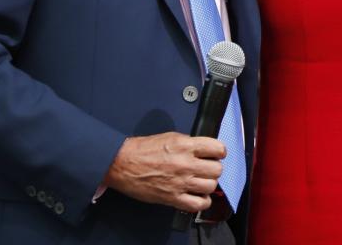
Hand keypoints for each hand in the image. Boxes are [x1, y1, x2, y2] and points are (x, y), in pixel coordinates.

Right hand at [102, 132, 224, 211]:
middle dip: (214, 168)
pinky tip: (198, 196)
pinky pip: (198, 204)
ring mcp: (181, 182)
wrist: (122, 164)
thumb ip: (189, 143)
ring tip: (201, 182)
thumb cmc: (142, 149)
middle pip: (217, 170)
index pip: (218, 148)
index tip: (216, 154)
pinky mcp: (173, 198)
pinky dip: (202, 202)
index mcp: (185, 145)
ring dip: (208, 185)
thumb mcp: (169, 137)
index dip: (219, 152)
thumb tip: (203, 149)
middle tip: (207, 168)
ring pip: (211, 187)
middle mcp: (186, 164)